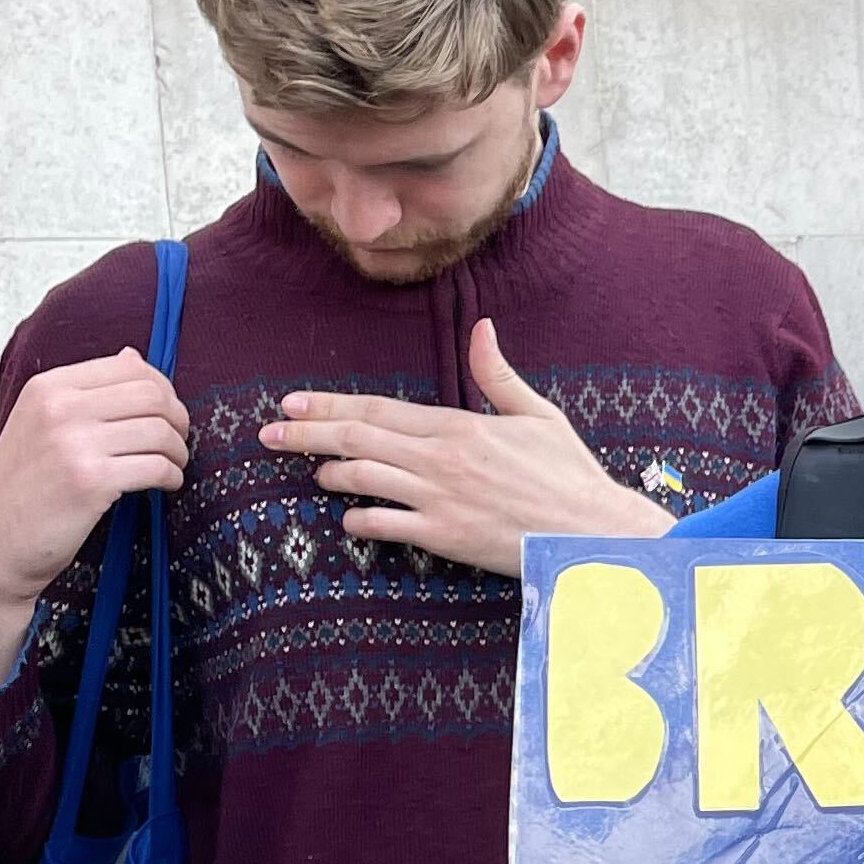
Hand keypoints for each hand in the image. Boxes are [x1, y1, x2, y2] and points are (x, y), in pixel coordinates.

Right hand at [0, 352, 190, 701]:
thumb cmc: (20, 491)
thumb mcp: (40, 425)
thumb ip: (86, 392)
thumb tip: (134, 356)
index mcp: (48, 388)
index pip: (129, 367)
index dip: (162, 389)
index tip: (166, 413)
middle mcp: (60, 408)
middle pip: (152, 394)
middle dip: (177, 419)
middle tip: (176, 443)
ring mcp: (74, 443)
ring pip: (160, 430)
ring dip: (178, 451)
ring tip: (170, 467)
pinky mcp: (91, 481)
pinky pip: (156, 467)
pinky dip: (172, 476)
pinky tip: (165, 485)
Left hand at [262, 323, 667, 573]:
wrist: (593, 531)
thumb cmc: (570, 475)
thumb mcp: (537, 416)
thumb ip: (498, 374)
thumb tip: (482, 328)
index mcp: (460, 425)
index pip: (379, 409)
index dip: (330, 405)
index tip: (294, 403)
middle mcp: (442, 458)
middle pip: (358, 439)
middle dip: (308, 434)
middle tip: (270, 434)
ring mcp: (440, 498)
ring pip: (364, 478)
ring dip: (331, 474)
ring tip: (311, 473)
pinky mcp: (445, 535)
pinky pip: (386, 524)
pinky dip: (361, 520)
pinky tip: (350, 518)